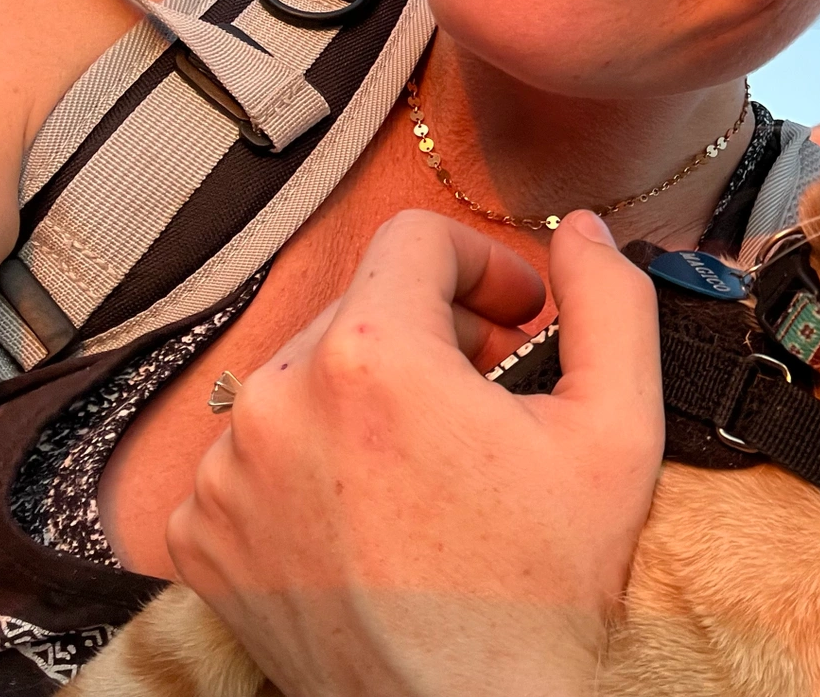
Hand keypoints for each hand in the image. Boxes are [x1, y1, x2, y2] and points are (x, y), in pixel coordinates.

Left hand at [167, 208, 663, 696]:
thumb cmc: (541, 589)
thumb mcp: (618, 429)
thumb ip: (611, 302)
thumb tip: (581, 230)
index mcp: (372, 355)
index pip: (416, 238)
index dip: (484, 262)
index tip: (518, 314)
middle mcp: (277, 402)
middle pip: (365, 304)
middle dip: (437, 331)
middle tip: (492, 393)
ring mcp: (227, 474)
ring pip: (311, 374)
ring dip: (374, 392)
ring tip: (433, 458)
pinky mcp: (201, 537)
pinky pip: (259, 450)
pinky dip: (313, 458)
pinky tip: (372, 505)